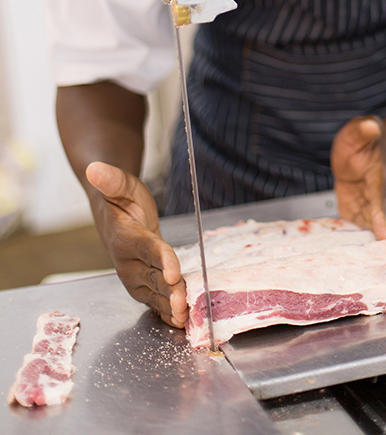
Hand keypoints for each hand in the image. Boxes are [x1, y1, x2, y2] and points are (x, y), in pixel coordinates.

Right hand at [85, 161, 186, 327]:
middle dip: (169, 293)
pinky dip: (166, 311)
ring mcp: (135, 276)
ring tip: (185, 318)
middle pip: (153, 278)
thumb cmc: (120, 198)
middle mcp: (128, 262)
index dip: (161, 261)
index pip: (147, 250)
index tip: (174, 274)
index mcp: (125, 237)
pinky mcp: (142, 284)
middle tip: (184, 306)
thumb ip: (110, 179)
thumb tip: (94, 168)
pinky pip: (155, 299)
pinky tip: (179, 322)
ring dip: (169, 306)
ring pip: (155, 293)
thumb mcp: (119, 184)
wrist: (113, 216)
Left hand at [331, 116, 385, 277]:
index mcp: (379, 177)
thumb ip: (364, 129)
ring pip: (382, 236)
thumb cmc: (363, 141)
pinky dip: (369, 255)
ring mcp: (373, 211)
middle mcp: (381, 198)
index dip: (381, 217)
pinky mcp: (362, 219)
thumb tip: (371, 125)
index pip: (379, 198)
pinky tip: (371, 272)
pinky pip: (366, 238)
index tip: (385, 235)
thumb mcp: (359, 130)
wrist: (367, 153)